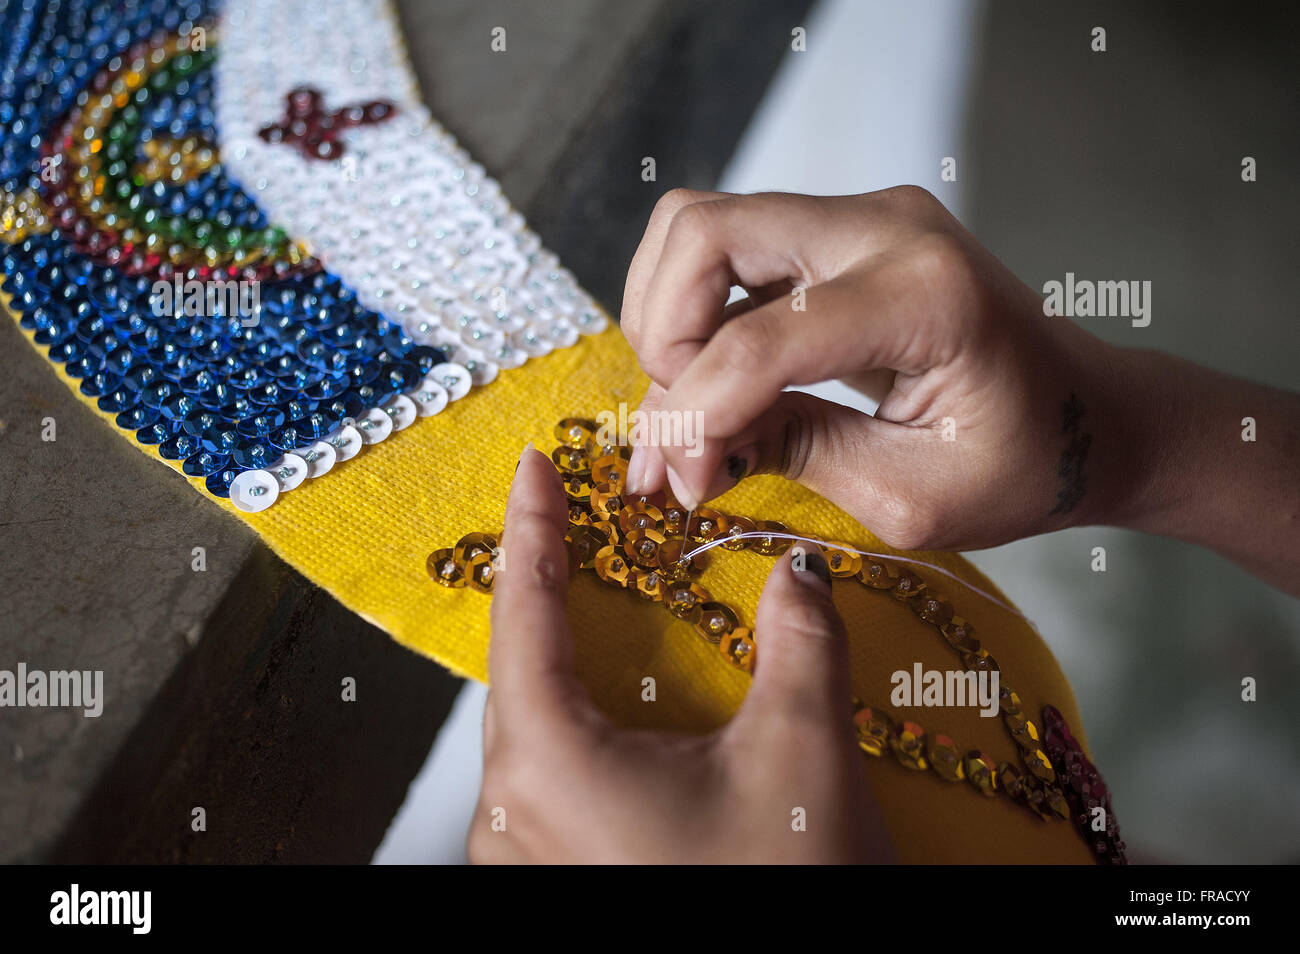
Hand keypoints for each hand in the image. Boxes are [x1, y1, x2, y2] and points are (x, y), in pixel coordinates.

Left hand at [467, 446, 892, 863]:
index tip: (534, 467)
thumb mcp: (801, 754)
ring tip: (598, 605)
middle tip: (571, 521)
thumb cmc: (783, 893)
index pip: (525, 617)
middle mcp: (514, 818)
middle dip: (546, 593)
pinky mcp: (557, 886)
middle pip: (522, 676)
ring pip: (536, 734)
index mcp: (550, 767)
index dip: (533, 530)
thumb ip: (800, 641)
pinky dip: (582, 728)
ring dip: (567, 666)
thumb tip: (799, 573)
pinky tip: (624, 712)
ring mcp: (526, 864)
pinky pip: (553, 784)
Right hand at [620, 187, 1299, 593]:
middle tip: (681, 425)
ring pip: (700, 226)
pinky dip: (695, 311)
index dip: (696, 414)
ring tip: (691, 402)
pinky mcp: (842, 228)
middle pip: (703, 231)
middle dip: (663, 339)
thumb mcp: (910, 497)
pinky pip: (730, 245)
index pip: (760, 337)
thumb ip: (794, 455)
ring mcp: (862, 215)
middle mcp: (887, 226)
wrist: (1085, 415)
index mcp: (925, 296)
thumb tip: (688, 450)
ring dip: (668, 316)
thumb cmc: (1023, 464)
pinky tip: (713, 380)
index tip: (684, 483)